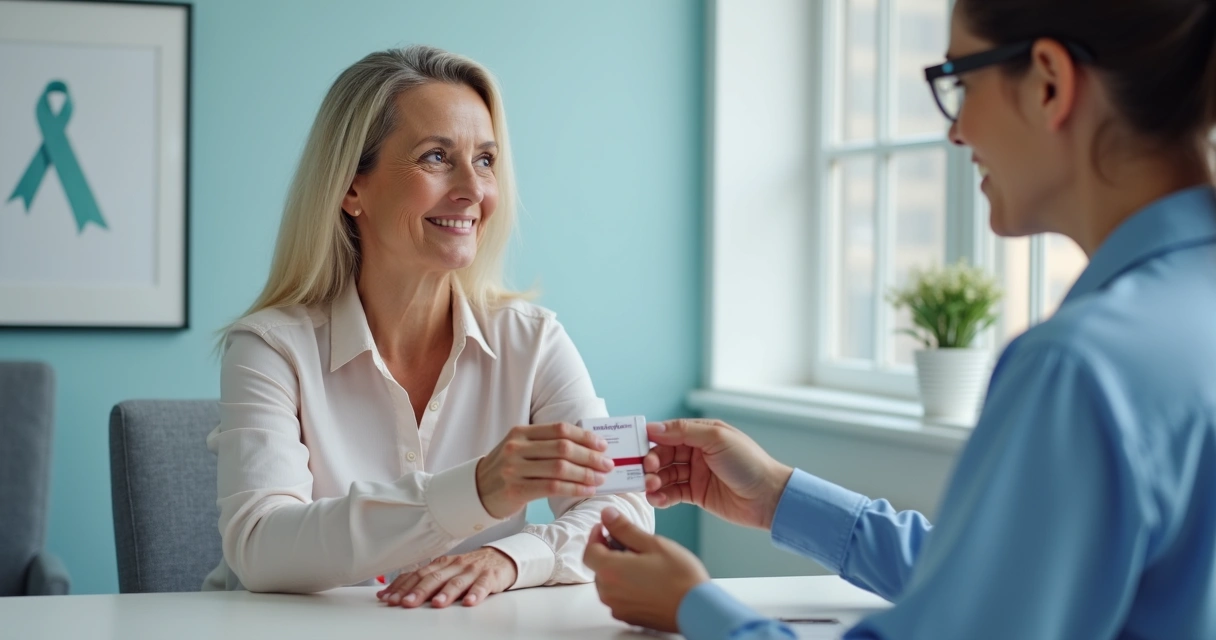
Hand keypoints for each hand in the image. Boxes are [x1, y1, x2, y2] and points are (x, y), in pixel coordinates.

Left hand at [376, 547, 516, 607]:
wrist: (501, 558)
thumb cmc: (469, 569)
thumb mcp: (446, 572)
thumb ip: (424, 581)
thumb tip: (394, 593)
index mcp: (441, 564)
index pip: (418, 574)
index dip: (403, 587)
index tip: (389, 599)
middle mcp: (454, 566)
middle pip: (434, 578)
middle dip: (418, 591)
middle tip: (406, 603)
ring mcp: (472, 570)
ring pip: (457, 581)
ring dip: (445, 593)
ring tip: (437, 603)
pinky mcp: (490, 577)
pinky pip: (482, 585)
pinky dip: (476, 593)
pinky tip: (469, 602)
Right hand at [476, 422, 613, 518]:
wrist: (477, 492)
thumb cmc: (507, 470)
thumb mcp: (520, 448)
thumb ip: (547, 444)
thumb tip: (587, 447)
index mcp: (521, 432)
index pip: (559, 429)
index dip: (584, 436)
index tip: (602, 445)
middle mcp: (516, 447)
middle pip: (563, 448)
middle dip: (590, 456)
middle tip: (607, 464)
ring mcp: (514, 468)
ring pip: (560, 468)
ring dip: (586, 473)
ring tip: (600, 478)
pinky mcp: (516, 490)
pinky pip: (552, 487)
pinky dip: (574, 488)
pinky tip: (587, 490)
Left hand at [582, 507, 708, 632]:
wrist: (698, 609)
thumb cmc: (680, 577)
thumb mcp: (652, 543)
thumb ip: (625, 529)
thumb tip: (607, 515)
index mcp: (611, 571)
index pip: (589, 550)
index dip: (596, 536)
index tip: (606, 527)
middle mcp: (609, 593)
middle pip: (598, 567)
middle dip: (608, 552)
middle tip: (630, 543)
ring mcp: (618, 607)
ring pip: (608, 582)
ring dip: (617, 569)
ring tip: (642, 562)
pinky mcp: (628, 617)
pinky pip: (619, 597)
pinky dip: (626, 586)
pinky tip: (646, 580)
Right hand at [644, 418, 793, 529]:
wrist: (768, 497)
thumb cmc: (749, 463)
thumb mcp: (717, 439)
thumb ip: (684, 431)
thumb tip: (653, 427)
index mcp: (702, 434)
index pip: (669, 433)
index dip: (651, 439)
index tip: (636, 446)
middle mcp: (697, 452)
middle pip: (663, 454)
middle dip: (651, 463)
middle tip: (646, 471)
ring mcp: (696, 474)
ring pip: (665, 474)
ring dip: (654, 480)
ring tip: (651, 487)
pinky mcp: (696, 494)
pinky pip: (672, 493)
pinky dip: (662, 496)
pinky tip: (657, 499)